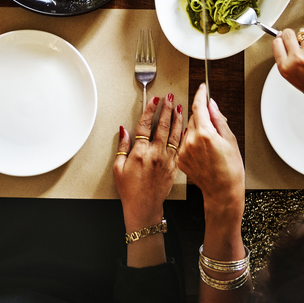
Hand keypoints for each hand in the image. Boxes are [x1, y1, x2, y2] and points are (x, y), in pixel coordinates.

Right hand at [114, 94, 183, 230]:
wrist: (144, 207)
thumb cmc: (130, 190)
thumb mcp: (118, 168)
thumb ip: (122, 147)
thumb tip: (124, 130)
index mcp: (140, 153)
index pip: (145, 125)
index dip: (150, 110)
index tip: (154, 100)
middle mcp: (155, 154)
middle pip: (162, 126)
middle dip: (166, 109)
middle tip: (169, 97)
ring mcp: (166, 160)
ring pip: (174, 134)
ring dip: (177, 119)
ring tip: (179, 107)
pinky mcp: (174, 166)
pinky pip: (180, 147)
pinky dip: (183, 135)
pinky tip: (186, 128)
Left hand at [177, 84, 243, 216]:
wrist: (222, 192)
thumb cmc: (231, 170)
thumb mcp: (230, 140)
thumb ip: (218, 119)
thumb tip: (212, 104)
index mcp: (205, 134)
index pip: (198, 106)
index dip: (200, 94)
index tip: (202, 88)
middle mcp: (191, 141)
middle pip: (193, 118)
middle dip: (202, 117)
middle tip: (214, 128)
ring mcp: (183, 150)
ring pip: (188, 130)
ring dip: (196, 131)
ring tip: (209, 145)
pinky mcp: (180, 159)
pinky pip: (184, 142)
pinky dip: (191, 142)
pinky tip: (202, 153)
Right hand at [272, 29, 303, 130]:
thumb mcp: (295, 80)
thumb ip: (290, 63)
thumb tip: (287, 47)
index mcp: (286, 68)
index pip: (277, 43)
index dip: (281, 39)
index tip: (283, 37)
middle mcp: (296, 60)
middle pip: (288, 34)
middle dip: (292, 35)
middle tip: (296, 39)